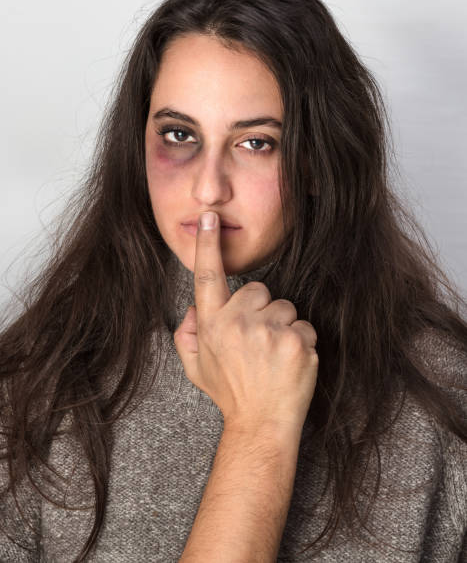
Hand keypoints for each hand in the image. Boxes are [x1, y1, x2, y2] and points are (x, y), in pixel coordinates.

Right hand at [173, 211, 318, 433]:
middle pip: (258, 290)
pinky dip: (301, 342)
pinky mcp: (296, 341)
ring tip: (274, 356)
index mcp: (212, 325)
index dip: (207, 244)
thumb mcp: (196, 368)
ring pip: (285, 307)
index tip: (209, 217)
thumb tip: (195, 308)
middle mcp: (237, 323)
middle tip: (258, 342)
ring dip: (283, 327)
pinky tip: (290, 363)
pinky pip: (304, 326)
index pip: (207, 277)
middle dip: (261, 310)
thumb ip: (188, 334)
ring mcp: (269, 331)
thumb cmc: (231, 394)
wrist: (261, 426)